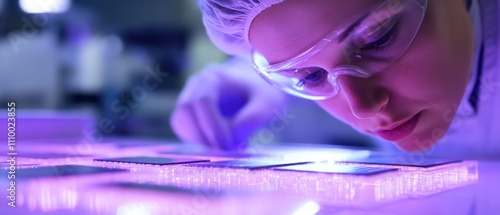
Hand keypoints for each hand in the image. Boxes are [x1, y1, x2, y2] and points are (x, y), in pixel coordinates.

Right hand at [170, 58, 285, 149]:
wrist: (256, 83)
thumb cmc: (263, 92)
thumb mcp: (267, 103)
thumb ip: (251, 120)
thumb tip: (230, 143)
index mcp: (215, 78)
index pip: (202, 101)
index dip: (212, 126)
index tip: (228, 145)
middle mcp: (196, 84)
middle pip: (184, 110)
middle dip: (202, 135)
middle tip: (226, 149)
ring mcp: (188, 96)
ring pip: (179, 121)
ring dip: (198, 140)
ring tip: (226, 146)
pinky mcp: (188, 111)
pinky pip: (183, 128)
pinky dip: (197, 140)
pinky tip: (220, 143)